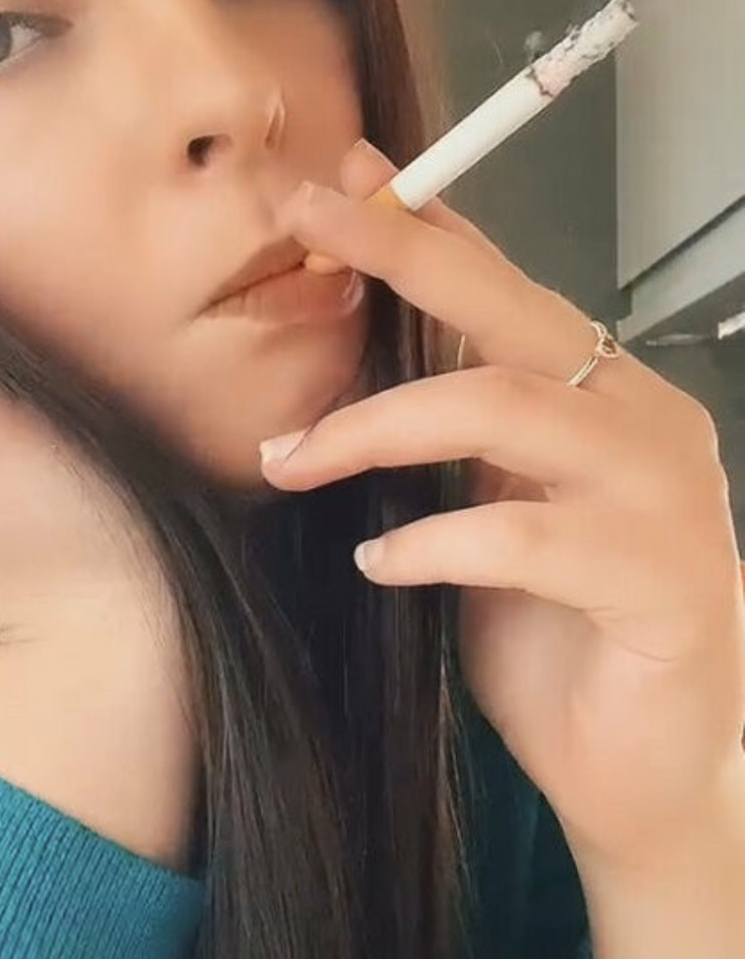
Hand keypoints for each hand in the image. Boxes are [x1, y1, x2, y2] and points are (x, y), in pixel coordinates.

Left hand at [258, 139, 744, 876]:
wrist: (643, 781)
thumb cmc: (557, 648)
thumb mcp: (487, 519)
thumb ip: (450, 445)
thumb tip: (337, 376)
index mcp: (606, 400)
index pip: (510, 291)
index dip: (425, 229)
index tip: (339, 177)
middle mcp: (647, 425)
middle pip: (514, 315)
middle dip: (403, 257)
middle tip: (306, 222)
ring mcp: (669, 499)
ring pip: (511, 410)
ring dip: (381, 425)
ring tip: (290, 458)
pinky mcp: (668, 583)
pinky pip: (530, 539)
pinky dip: (436, 542)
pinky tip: (377, 559)